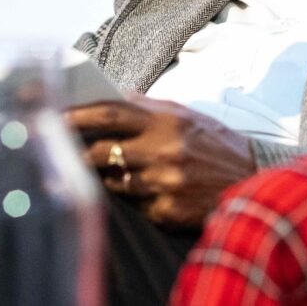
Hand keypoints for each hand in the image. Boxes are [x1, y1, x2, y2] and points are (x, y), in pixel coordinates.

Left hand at [66, 94, 256, 228]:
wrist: (254, 182)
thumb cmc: (217, 146)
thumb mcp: (187, 116)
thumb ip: (147, 107)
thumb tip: (108, 95)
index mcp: (167, 120)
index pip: (108, 113)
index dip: (75, 115)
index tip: (52, 115)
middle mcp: (163, 150)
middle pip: (100, 151)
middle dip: (77, 151)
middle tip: (59, 149)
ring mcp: (164, 183)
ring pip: (113, 180)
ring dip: (106, 177)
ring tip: (111, 170)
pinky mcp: (166, 210)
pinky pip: (133, 204)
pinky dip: (133, 197)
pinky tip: (146, 190)